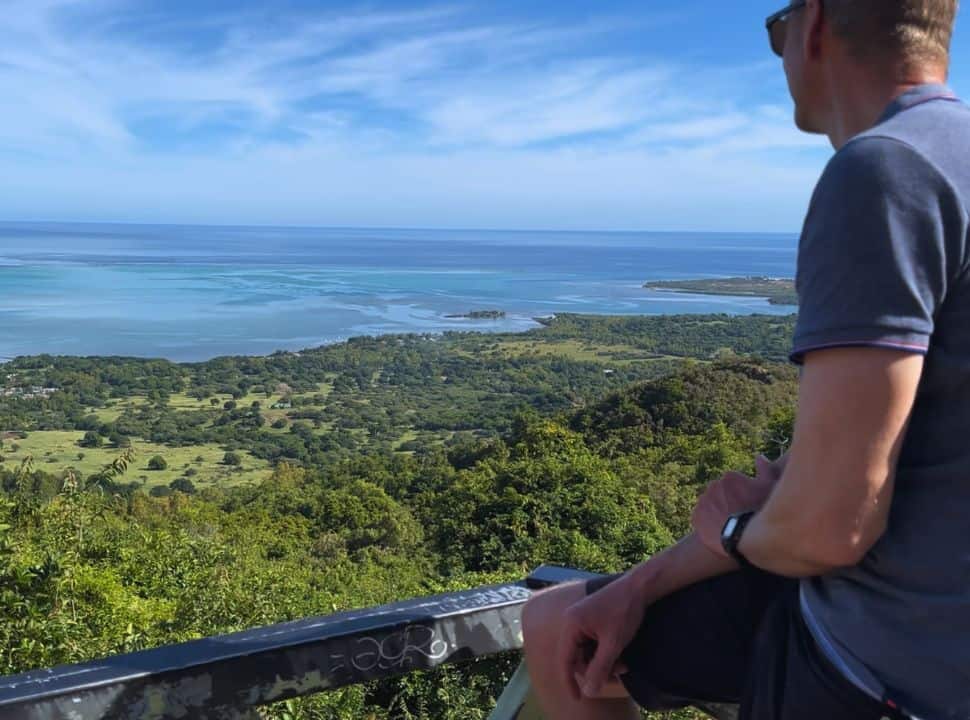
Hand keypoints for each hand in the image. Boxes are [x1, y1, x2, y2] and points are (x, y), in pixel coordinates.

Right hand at [558, 573, 644, 700]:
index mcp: (571, 625)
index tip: (577, 698)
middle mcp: (572, 622)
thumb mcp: (613, 643)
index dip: (569, 681)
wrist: (639, 587)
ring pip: (587, 652)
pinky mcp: (591, 620)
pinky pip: (592, 643)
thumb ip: (599, 668)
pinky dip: (605, 652)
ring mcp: (581, 620)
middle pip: (577, 657)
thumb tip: (588, 692)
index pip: (565, 659)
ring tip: (623, 665)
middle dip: (596, 669)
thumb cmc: (624, 611)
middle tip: (619, 673)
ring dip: (603, 662)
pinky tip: (620, 655)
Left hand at [692, 454, 785, 558]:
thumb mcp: (770, 489)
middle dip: (729, 501)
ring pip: (711, 505)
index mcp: (729, 477)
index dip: (743, 495)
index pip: (735, 484)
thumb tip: (758, 456)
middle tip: (740, 516)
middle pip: (722, 493)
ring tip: (730, 525)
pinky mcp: (695, 516)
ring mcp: (703, 501)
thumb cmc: (760, 511)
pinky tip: (720, 531)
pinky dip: (708, 522)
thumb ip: (766, 470)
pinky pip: (702, 517)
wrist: (742, 537)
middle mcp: (713, 485)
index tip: (749, 505)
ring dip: (718, 511)